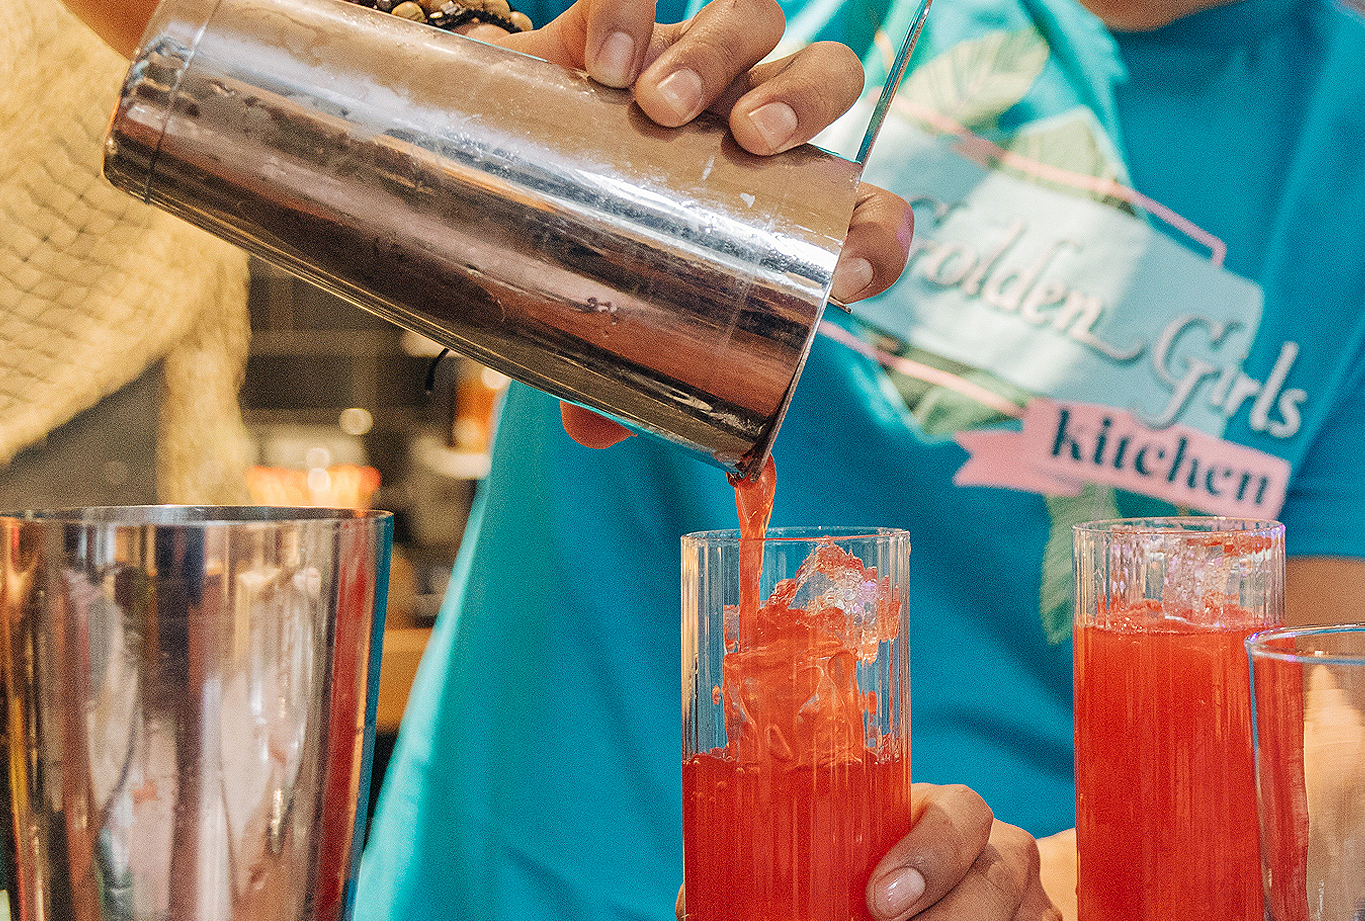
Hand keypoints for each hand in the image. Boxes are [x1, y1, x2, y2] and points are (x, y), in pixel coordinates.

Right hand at [504, 0, 911, 447]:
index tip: (844, 276)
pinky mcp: (625, 24)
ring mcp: (695, 64)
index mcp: (781, 207)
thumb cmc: (579, 259)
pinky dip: (631, 14)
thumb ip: (619, 381)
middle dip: (804, 102)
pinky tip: (604, 66)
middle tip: (751, 140)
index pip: (867, 212)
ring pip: (754, 21)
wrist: (486, 169)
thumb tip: (606, 435)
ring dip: (722, 54)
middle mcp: (753, 123)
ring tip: (660, 105)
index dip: (878, 238)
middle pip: (827, 78)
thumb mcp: (606, 322)